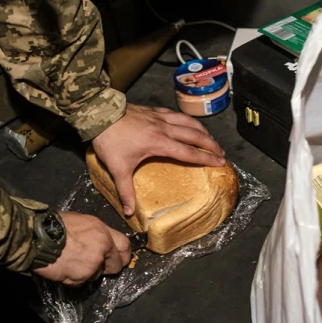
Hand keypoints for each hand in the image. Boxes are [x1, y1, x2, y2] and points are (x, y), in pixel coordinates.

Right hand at [33, 212, 130, 285]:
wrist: (39, 237)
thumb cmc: (57, 225)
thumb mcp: (83, 221)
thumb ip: (98, 233)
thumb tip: (104, 242)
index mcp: (104, 233)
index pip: (125, 246)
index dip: (123, 254)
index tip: (120, 258)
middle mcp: (102, 250)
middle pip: (116, 266)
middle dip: (109, 267)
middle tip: (99, 265)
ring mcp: (92, 265)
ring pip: (97, 274)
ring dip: (89, 271)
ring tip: (73, 260)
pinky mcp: (81, 278)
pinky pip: (82, 281)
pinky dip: (75, 277)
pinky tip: (65, 266)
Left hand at [91, 104, 225, 215]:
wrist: (100, 113)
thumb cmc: (109, 141)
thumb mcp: (117, 168)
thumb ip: (125, 190)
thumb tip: (129, 212)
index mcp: (159, 143)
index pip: (188, 153)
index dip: (206, 158)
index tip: (220, 162)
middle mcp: (164, 128)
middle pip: (194, 135)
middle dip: (210, 144)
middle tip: (221, 152)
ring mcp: (159, 117)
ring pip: (187, 121)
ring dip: (201, 130)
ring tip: (209, 137)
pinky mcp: (152, 110)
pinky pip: (174, 113)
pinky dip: (184, 119)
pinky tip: (186, 122)